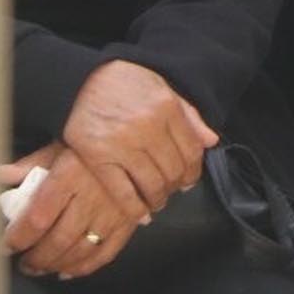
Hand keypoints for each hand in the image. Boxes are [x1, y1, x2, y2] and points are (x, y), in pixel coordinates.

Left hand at [2, 146, 140, 278]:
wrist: (136, 143)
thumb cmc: (91, 146)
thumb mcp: (58, 148)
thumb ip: (27, 166)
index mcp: (68, 177)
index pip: (37, 218)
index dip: (18, 238)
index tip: (5, 246)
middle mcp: (91, 197)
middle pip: (58, 240)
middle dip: (36, 259)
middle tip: (23, 263)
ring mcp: (112, 212)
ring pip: (80, 250)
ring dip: (56, 265)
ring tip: (40, 268)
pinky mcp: (128, 222)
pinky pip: (106, 252)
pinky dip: (85, 267)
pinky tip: (68, 271)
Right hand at [61, 59, 216, 224]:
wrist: (81, 79)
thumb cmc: (126, 83)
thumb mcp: (163, 89)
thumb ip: (189, 116)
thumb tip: (211, 142)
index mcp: (167, 109)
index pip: (191, 150)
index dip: (193, 171)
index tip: (189, 181)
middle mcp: (148, 127)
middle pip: (173, 169)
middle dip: (176, 186)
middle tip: (172, 192)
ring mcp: (122, 143)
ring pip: (151, 182)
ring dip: (158, 198)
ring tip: (157, 202)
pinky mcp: (97, 157)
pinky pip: (121, 190)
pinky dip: (134, 207)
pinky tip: (141, 214)